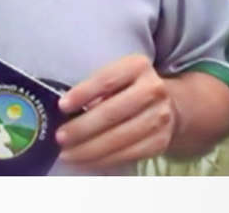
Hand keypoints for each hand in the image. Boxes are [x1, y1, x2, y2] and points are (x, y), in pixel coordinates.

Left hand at [54, 54, 181, 168]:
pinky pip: (126, 154)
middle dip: (81, 128)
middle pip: (112, 113)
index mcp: (137, 66)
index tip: (61, 106)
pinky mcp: (159, 142)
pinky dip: (102, 160)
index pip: (106, 80)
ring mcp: (159, 117)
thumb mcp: (116, 76)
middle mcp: (152, 90)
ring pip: (118, 138)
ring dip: (88, 149)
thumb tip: (64, 111)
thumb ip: (95, 88)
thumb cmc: (128, 88)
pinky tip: (85, 161)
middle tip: (59, 137)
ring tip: (67, 154)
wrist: (168, 104)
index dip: (83, 93)